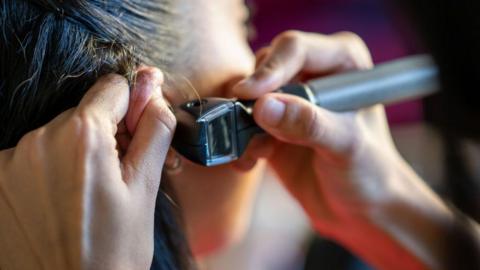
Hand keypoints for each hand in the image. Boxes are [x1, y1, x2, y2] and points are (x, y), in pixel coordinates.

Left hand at [0, 68, 174, 269]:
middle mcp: (39, 140)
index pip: (112, 87)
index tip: (135, 134)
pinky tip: (61, 202)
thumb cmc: (112, 252)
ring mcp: (11, 161)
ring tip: (88, 195)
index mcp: (82, 137)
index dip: (131, 107)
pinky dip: (50, 170)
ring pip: (58, 135)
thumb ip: (155, 131)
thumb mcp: (146, 189)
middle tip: (116, 177)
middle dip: (105, 134)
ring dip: (76, 152)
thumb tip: (155, 93)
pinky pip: (32, 157)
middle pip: (84, 113)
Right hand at [232, 31, 452, 268]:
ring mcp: (291, 101)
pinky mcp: (273, 126)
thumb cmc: (370, 174)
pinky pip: (242, 123)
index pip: (296, 50)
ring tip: (256, 151)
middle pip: (265, 68)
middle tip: (249, 125)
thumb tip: (263, 106)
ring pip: (248, 96)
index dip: (270, 70)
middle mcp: (313, 75)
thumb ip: (308, 124)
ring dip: (242, 124)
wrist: (359, 210)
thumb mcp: (346, 146)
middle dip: (252, 99)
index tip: (249, 95)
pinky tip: (251, 161)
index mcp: (342, 63)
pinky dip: (240, 142)